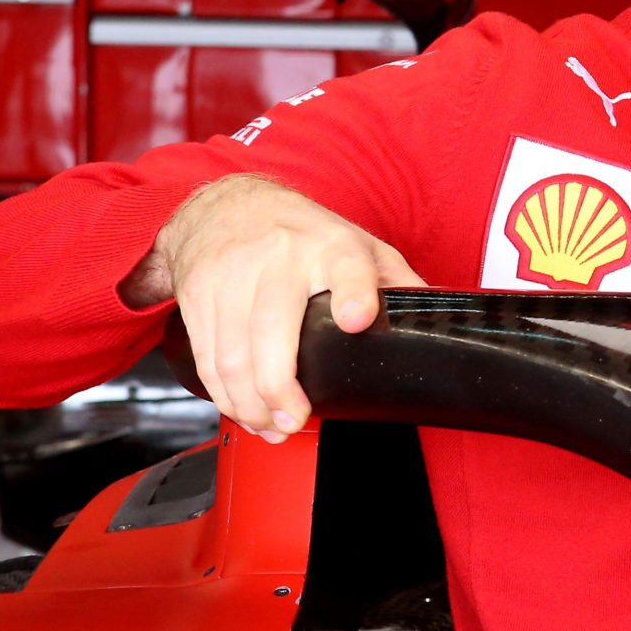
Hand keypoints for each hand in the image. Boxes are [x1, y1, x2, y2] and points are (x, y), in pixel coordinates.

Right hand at [121, 174, 425, 442]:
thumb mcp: (357, 243)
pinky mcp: (198, 295)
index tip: (357, 318)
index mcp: (331, 246)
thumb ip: (394, 281)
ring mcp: (233, 275)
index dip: (354, 292)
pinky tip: (244, 411)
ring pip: (233, 354)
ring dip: (250, 403)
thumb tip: (432, 318)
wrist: (225, 205)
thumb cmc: (301, 232)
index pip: (349, 266)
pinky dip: (223, 396)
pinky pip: (207, 358)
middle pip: (273, 329)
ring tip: (273, 425)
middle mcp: (280, 258)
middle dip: (281, 386)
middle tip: (296, 417)